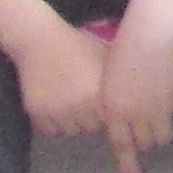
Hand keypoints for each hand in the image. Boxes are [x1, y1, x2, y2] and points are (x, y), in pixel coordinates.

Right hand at [15, 24, 109, 143]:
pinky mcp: (37, 111)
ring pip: (70, 131)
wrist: (41, 41)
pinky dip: (53, 124)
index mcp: (100, 93)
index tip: (103, 105)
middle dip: (90, 119)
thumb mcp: (106, 59)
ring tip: (70, 105)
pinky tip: (55, 108)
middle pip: (91, 128)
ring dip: (72, 122)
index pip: (110, 121)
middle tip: (85, 104)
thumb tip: (136, 99)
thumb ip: (119, 80)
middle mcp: (80, 105)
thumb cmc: (79, 47)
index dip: (107, 113)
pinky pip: (50, 131)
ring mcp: (57, 110)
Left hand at [98, 19, 172, 172]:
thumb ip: (114, 103)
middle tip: (145, 132)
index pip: (123, 146)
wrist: (150, 33)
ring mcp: (160, 107)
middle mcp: (137, 114)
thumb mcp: (109, 80)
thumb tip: (119, 118)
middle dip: (145, 141)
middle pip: (146, 143)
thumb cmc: (122, 50)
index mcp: (115, 110)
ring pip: (164, 135)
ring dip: (162, 134)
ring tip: (161, 124)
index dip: (129, 166)